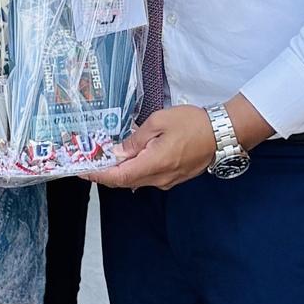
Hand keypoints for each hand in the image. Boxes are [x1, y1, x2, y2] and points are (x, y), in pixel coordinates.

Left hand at [98, 105, 220, 191]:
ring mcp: (167, 180)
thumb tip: (118, 152)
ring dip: (119, 172)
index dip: (98, 175)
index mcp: (154, 163)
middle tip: (88, 162)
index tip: (82, 171)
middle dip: (104, 173)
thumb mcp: (158, 122)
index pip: (118, 176)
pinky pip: (147, 178)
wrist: (221, 133)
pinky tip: (127, 159)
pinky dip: (133, 171)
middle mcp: (160, 178)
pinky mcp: (173, 178)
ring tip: (104, 158)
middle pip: (124, 181)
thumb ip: (136, 140)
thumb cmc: (192, 124)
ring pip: (136, 180)